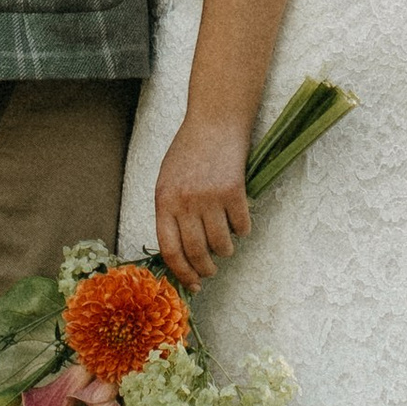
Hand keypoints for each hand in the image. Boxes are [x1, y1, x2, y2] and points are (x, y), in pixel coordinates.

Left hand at [154, 113, 251, 287]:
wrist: (214, 121)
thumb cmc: (189, 151)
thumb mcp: (167, 181)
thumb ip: (169, 213)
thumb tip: (178, 252)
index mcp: (164, 201)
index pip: (170, 250)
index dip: (181, 273)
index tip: (191, 284)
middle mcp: (185, 202)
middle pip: (196, 252)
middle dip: (205, 269)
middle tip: (210, 272)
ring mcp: (209, 197)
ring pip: (221, 244)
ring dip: (225, 250)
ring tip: (226, 245)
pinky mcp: (234, 191)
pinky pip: (241, 226)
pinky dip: (242, 230)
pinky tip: (239, 222)